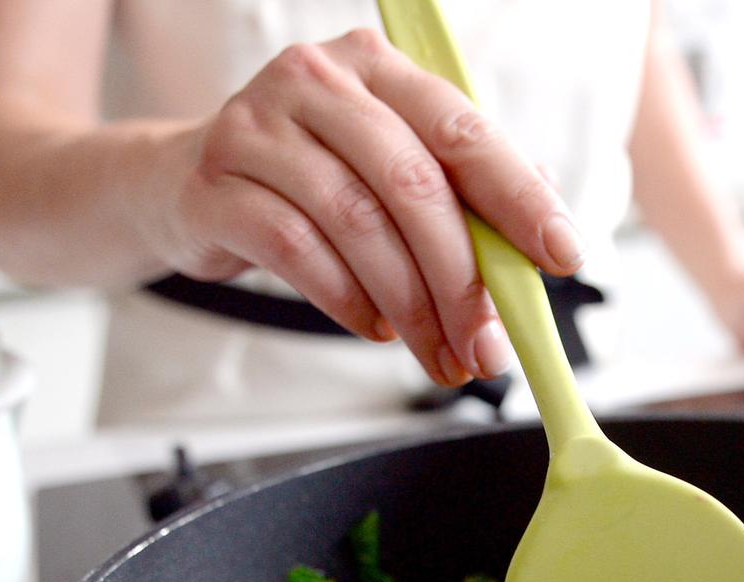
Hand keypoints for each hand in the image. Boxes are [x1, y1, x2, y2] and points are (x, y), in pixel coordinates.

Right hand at [141, 29, 583, 386]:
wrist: (180, 185)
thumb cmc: (309, 177)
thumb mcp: (390, 168)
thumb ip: (464, 193)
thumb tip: (539, 248)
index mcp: (377, 66)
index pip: (464, 130)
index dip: (520, 198)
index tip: (562, 256)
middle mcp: (316, 81)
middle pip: (413, 184)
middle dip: (463, 279)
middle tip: (489, 345)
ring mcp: (256, 128)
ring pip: (359, 224)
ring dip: (411, 306)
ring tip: (439, 352)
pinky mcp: (213, 186)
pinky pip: (299, 251)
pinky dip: (348, 300)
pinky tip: (374, 327)